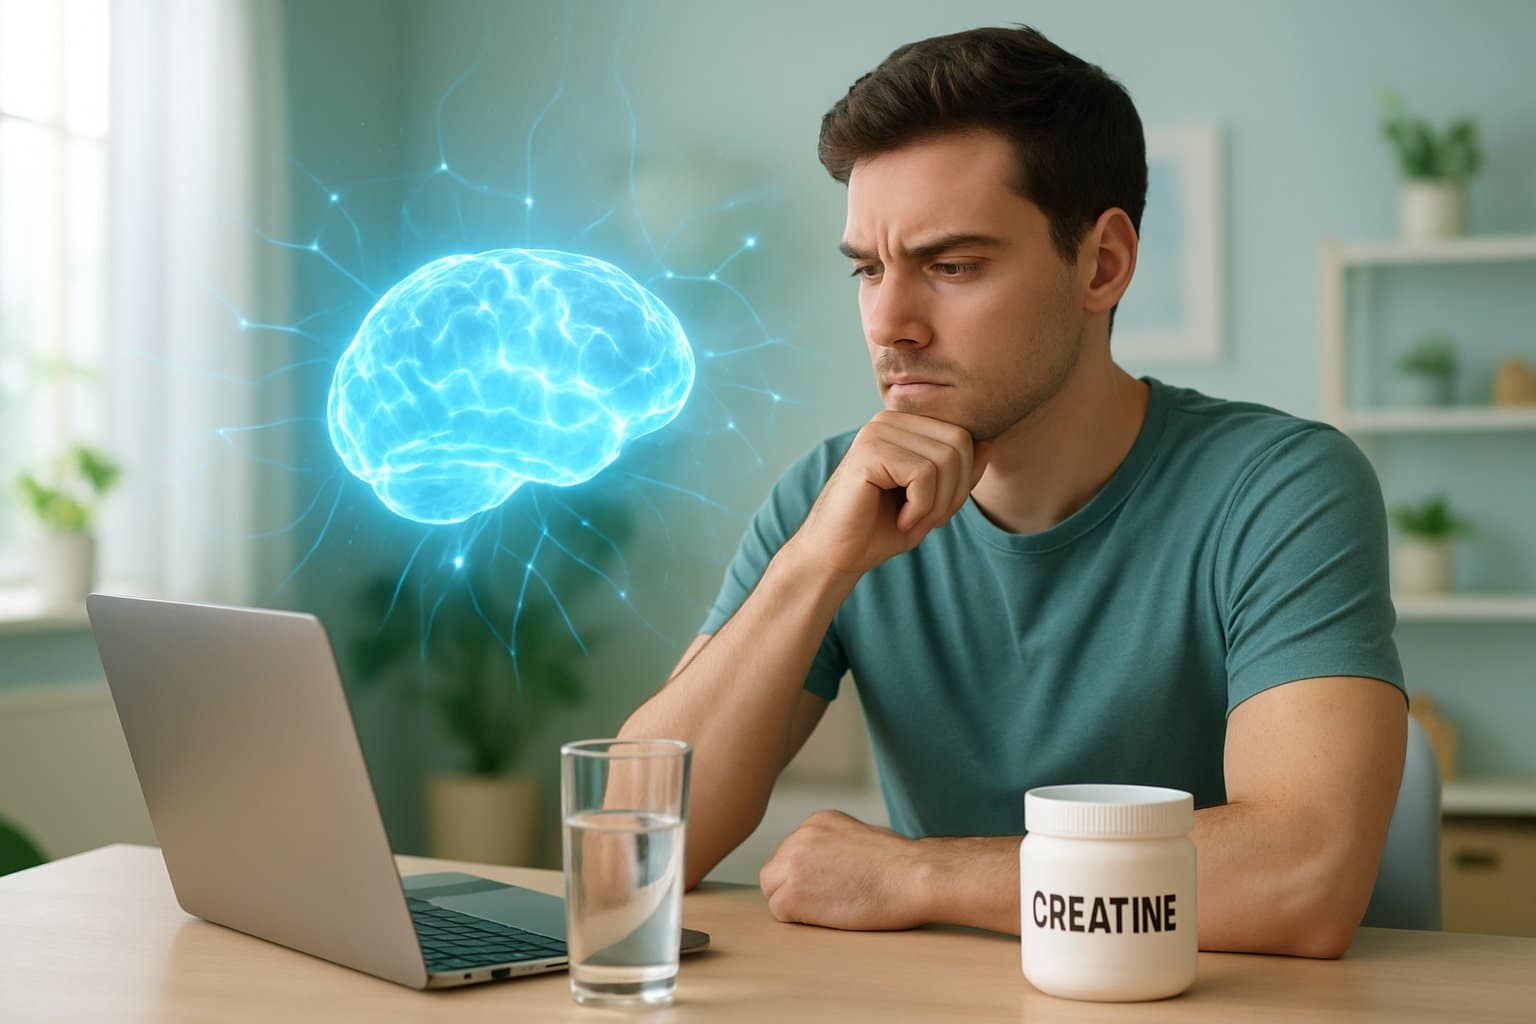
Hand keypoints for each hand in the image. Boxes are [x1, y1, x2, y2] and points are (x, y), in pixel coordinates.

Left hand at [758, 810, 930, 930]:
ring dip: (793, 902)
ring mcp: (793, 862)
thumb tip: (825, 867)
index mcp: (818, 821)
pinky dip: (799, 919)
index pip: (793, 852)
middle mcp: (800, 835)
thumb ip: (835, 847)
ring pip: (773, 889)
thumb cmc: (901, 865)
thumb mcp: (862, 837)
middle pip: (777, 869)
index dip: (807, 874)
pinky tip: (828, 916)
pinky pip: (779, 911)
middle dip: (793, 886)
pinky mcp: (793, 892)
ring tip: (828, 909)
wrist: (912, 876)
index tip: (828, 885)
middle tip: (823, 902)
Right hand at [788, 412, 990, 578]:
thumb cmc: (880, 529)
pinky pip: (924, 474)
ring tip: (911, 521)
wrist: (836, 556)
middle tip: (927, 520)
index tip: (934, 511)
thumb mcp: (934, 501)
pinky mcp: (869, 451)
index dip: (962, 481)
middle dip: (955, 491)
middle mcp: (889, 420)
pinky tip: (900, 520)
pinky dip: (921, 508)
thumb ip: (960, 474)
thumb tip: (988, 445)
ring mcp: (877, 431)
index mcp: (903, 425)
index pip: (963, 437)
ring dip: (938, 503)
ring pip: (946, 459)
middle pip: (960, 443)